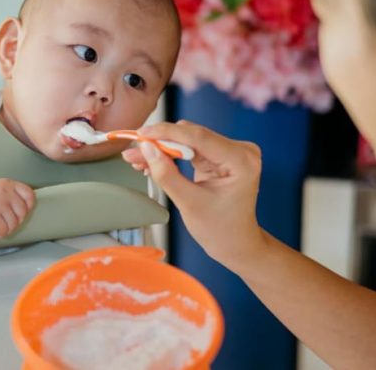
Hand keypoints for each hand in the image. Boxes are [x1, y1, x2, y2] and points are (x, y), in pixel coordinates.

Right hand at [0, 179, 34, 238]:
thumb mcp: (0, 189)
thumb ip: (14, 195)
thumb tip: (29, 210)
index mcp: (8, 184)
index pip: (30, 196)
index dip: (27, 207)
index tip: (17, 211)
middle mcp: (3, 192)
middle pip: (22, 214)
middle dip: (14, 221)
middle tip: (2, 219)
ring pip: (13, 225)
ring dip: (5, 228)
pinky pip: (2, 232)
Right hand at [122, 120, 265, 269]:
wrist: (235, 243)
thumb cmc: (221, 229)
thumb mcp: (189, 204)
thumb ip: (167, 175)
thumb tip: (147, 149)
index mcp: (241, 161)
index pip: (199, 137)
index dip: (166, 133)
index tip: (141, 134)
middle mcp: (240, 150)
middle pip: (191, 135)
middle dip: (160, 142)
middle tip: (134, 152)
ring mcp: (230, 151)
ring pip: (187, 140)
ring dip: (162, 148)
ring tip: (138, 159)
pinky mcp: (219, 154)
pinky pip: (189, 147)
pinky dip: (170, 154)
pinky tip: (152, 162)